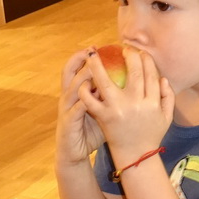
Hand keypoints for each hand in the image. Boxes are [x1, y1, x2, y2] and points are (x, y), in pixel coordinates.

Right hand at [56, 51, 104, 166]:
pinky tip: (90, 95)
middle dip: (79, 59)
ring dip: (81, 78)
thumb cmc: (90, 131)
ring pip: (72, 88)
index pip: (78, 69)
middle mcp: (70, 97)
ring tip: (92, 68)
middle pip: (69, 72)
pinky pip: (75, 110)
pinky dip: (82, 102)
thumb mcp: (101, 111)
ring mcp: (67, 109)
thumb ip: (110, 96)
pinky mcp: (67, 123)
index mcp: (78, 93)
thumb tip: (130, 83)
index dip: (85, 57)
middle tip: (91, 50)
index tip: (98, 46)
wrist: (74, 152)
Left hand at [79, 46, 173, 168]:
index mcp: (152, 103)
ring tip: (92, 54)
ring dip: (98, 65)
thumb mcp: (166, 118)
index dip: (146, 59)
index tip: (140, 52)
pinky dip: (86, 90)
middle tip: (123, 48)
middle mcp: (137, 104)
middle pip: (134, 72)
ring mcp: (119, 110)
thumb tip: (163, 78)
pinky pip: (91, 100)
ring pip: (106, 82)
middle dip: (129, 55)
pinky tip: (83, 80)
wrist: (136, 156)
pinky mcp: (104, 117)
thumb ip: (168, 97)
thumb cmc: (151, 135)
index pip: (151, 74)